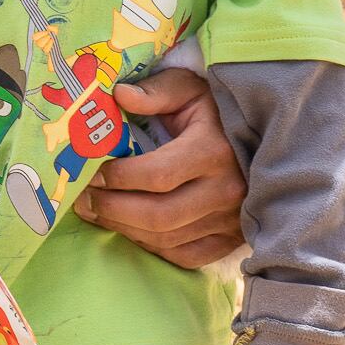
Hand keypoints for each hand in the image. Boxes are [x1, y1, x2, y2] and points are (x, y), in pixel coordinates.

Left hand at [76, 67, 247, 268]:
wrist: (262, 139)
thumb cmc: (214, 110)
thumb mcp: (187, 88)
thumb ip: (155, 91)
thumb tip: (119, 94)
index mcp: (213, 151)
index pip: (157, 175)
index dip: (118, 178)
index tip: (91, 171)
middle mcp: (226, 191)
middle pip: (158, 215)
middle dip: (111, 209)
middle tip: (82, 199)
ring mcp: (230, 221)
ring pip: (167, 239)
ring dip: (123, 229)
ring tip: (94, 212)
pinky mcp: (231, 239)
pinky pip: (185, 256)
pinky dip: (151, 247)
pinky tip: (128, 229)